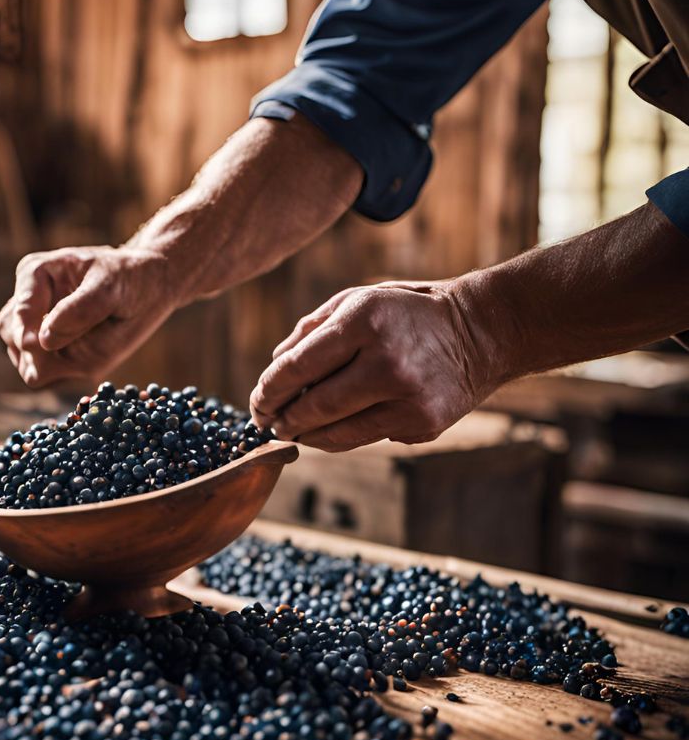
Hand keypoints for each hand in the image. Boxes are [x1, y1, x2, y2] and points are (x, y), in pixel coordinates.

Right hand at [0, 245, 178, 387]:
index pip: (18, 311)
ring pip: (24, 361)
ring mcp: (38, 329)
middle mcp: (30, 302)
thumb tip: (44, 340)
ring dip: (50, 365)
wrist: (149, 288)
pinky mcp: (53, 354)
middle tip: (70, 353)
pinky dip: (61, 372)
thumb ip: (79, 311)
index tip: (36, 343)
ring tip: (85, 350)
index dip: (25, 329)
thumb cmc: (129, 279)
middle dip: (38, 351)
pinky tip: (84, 358)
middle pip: (13, 337)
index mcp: (35, 275)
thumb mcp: (111, 287)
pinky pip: (43, 375)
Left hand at [249, 280, 496, 450]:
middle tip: (267, 423)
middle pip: (314, 405)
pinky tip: (323, 432)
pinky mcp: (421, 423)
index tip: (257, 401)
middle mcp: (385, 361)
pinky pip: (364, 438)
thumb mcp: (357, 301)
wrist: (481, 332)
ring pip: (335, 431)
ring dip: (304, 434)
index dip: (268, 390)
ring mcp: (406, 397)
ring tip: (290, 430)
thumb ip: (311, 331)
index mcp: (363, 321)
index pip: (297, 367)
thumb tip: (274, 368)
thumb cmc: (406, 314)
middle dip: (281, 418)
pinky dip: (336, 438)